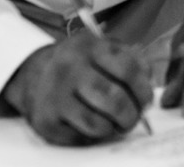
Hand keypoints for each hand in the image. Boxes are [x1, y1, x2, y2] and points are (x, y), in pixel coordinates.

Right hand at [0, 35, 152, 145]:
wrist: (34, 74)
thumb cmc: (80, 63)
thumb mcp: (104, 49)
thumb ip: (131, 60)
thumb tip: (148, 85)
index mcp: (89, 46)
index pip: (127, 68)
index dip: (143, 89)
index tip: (147, 100)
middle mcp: (69, 68)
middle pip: (113, 99)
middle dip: (131, 114)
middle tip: (134, 118)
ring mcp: (54, 95)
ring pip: (97, 124)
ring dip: (114, 128)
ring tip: (116, 123)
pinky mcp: (45, 121)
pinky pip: (80, 137)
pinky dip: (93, 135)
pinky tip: (93, 124)